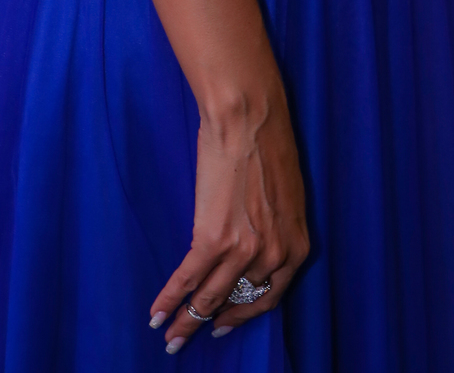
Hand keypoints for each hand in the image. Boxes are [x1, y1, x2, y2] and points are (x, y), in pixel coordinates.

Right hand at [150, 82, 308, 352]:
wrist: (249, 117)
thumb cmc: (269, 144)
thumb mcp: (286, 197)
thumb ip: (274, 229)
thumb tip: (252, 244)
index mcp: (295, 246)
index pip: (269, 297)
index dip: (244, 314)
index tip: (225, 324)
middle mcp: (272, 256)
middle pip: (237, 302)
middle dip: (212, 322)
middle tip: (192, 337)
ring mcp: (242, 250)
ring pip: (210, 298)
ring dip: (186, 320)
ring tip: (170, 335)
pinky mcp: (213, 238)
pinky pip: (188, 278)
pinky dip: (170, 298)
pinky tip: (158, 313)